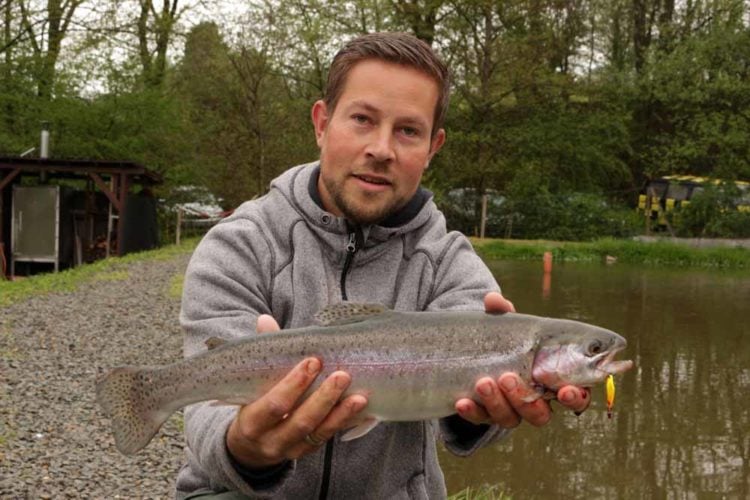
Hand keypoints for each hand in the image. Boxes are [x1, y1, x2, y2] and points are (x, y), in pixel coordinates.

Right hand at [226, 314, 367, 467]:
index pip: (274, 405)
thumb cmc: (253, 404)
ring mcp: (291, 449)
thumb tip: (265, 320)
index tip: (313, 361)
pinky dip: (344, 423)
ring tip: (360, 396)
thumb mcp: (251, 385)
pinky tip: (359, 409)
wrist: (249, 447)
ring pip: (318, 433)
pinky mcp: (307, 452)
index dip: (293, 384)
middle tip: (342, 375)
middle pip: (299, 422)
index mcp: (252, 421)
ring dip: (340, 414)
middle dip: (322, 399)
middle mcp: (270, 440)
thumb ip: (262, 353)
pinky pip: (327, 438)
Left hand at [454, 292, 589, 427]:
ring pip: (510, 419)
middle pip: (540, 415)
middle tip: (508, 378)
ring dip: (497, 402)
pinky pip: (481, 419)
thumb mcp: (506, 326)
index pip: (574, 396)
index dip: (574, 397)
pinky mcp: (486, 415)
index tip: (565, 391)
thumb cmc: (506, 340)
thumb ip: (503, 314)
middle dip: (525, 399)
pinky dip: (473, 412)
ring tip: (483, 382)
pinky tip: (462, 401)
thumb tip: (493, 299)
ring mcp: (510, 411)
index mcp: (553, 380)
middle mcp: (535, 401)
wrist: (473, 356)